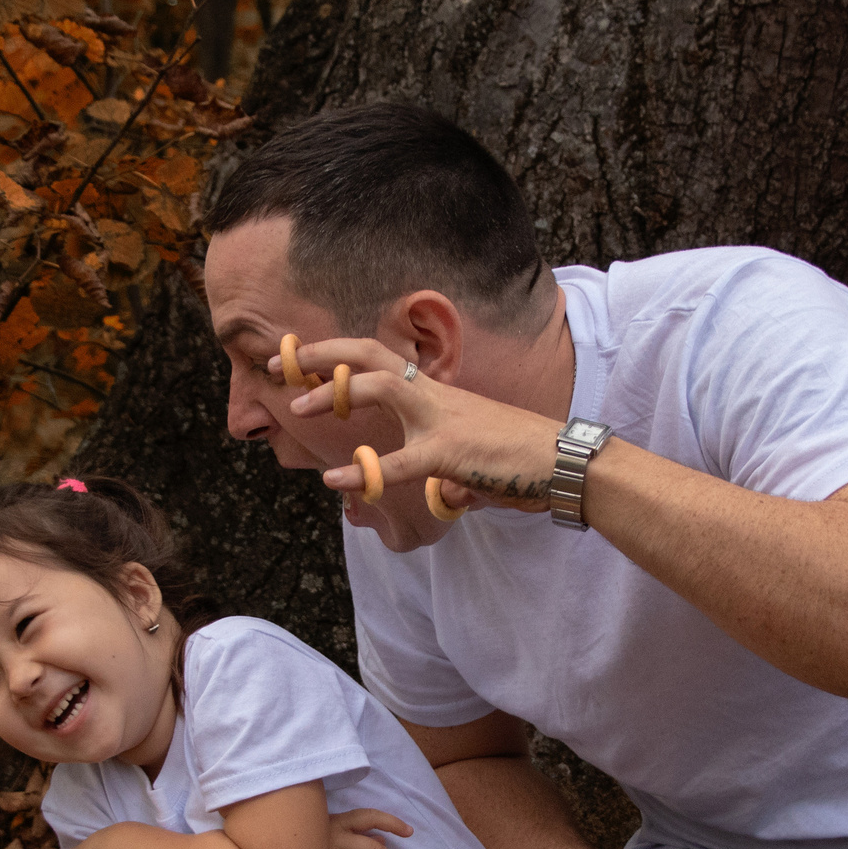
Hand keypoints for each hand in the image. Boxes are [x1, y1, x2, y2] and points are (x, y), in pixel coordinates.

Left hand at [278, 337, 563, 513]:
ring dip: (336, 391)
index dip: (340, 356)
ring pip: (382, 386)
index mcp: (438, 394)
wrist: (565, 462)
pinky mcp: (451, 452)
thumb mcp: (475, 458)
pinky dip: (362, 470)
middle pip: (374, 354)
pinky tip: (334, 478)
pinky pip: (398, 461)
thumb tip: (449, 494)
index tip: (302, 360)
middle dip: (325, 353)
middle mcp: (436, 396)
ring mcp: (442, 420)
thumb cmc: (523, 461)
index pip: (382, 361)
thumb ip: (453, 472)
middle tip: (282, 361)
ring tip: (299, 405)